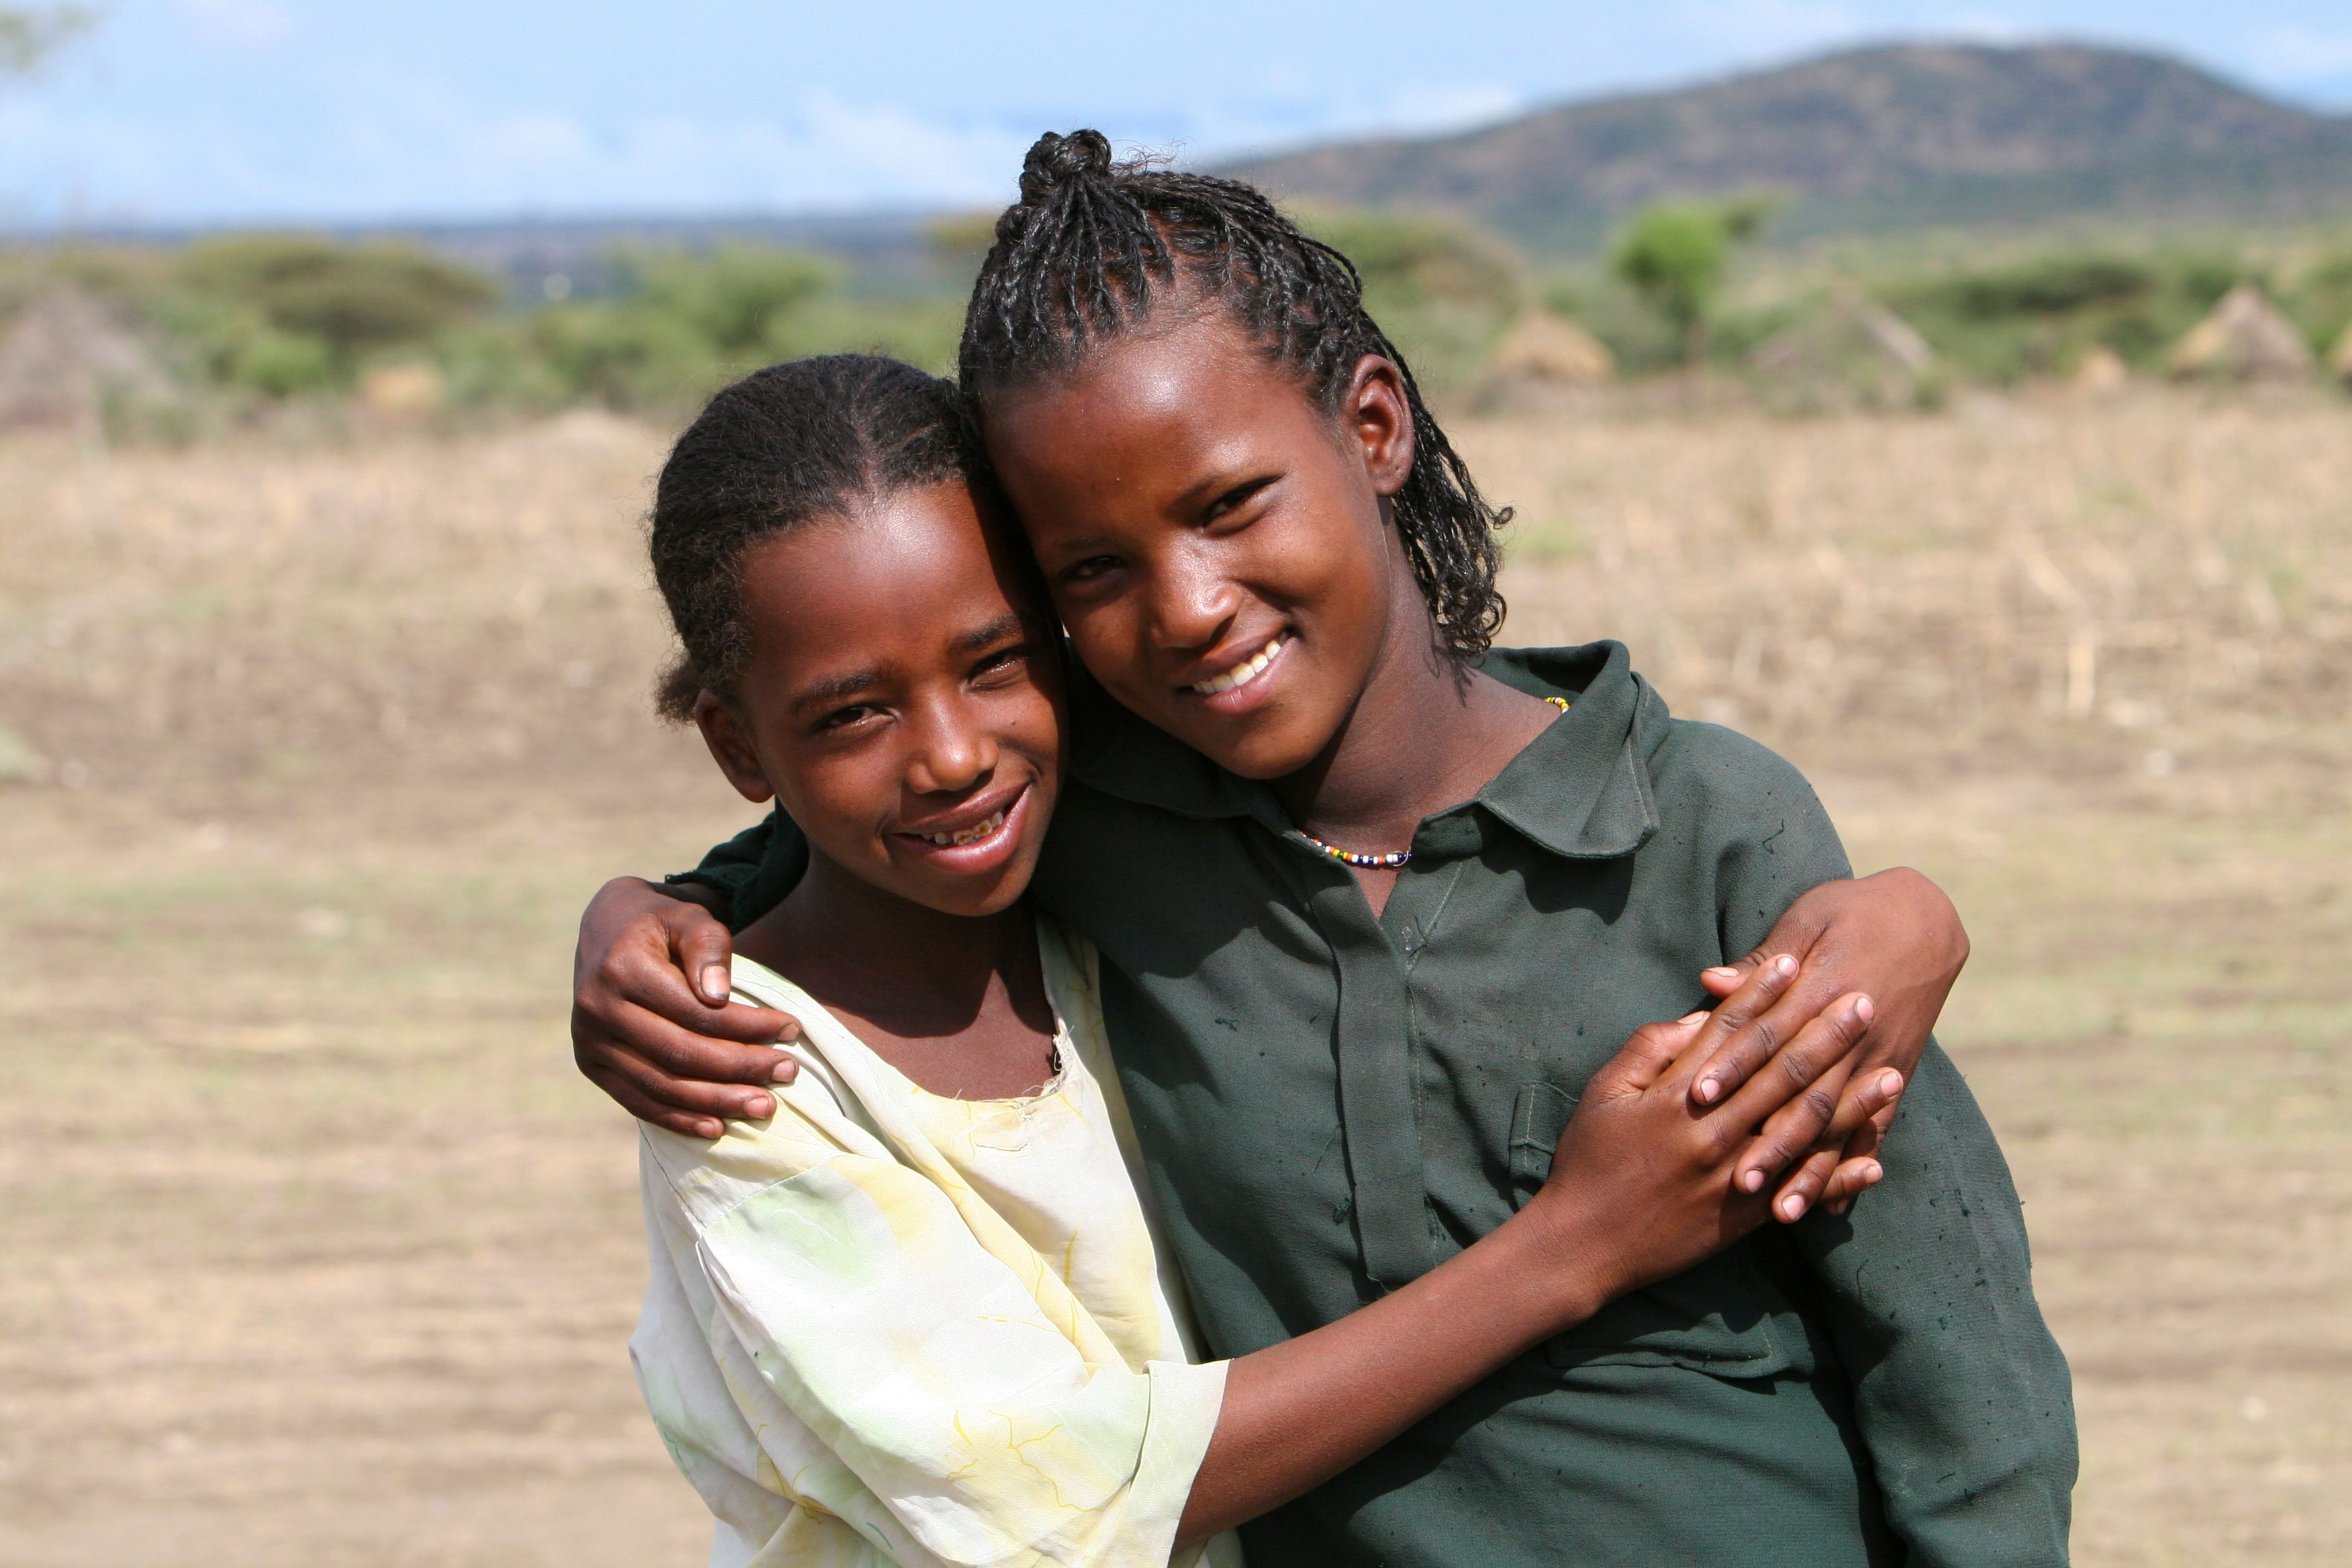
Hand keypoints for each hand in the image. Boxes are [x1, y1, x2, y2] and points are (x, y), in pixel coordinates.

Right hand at [572, 877, 803, 1137]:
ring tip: (764, 1105)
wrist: (608, 927)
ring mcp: (589, 1042)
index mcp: (621, 969)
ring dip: (716, 1102)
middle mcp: (597, 1010)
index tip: (791, 1028)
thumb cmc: (661, 921)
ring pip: (660, 1086)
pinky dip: (678, 1118)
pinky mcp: (591, 1065)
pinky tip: (717, 1127)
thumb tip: (719, 996)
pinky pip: (637, 1102)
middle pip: (679, 1054)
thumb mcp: (688, 915)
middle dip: (740, 1068)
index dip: (746, 1025)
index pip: (694, 1012)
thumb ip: (708, 946)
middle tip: (788, 1072)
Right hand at [1528, 974, 1903, 1307]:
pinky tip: (1874, 1163)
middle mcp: (1712, 1132)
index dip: (1761, 994)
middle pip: (1779, 1073)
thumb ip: (1650, 1050)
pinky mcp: (1743, 1216)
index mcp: (1675, 1096)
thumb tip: (1700, 1021)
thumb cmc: (1587, 1160)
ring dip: (1852, 1102)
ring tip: (1893, 1073)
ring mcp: (1733, 1176)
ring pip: (1803, 1131)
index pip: (1729, 1033)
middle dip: (1825, 1034)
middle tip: (1863, 1000)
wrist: (1583, 1244)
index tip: (1793, 962)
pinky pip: (1799, 1194)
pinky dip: (1839, 1179)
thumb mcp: (1603, 1092)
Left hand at [1687, 866, 1966, 1213]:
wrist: (1930, 919)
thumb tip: (1710, 983)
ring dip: (1808, 1170)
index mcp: (1822, 989)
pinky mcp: (1895, 1074)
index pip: (1769, 1034)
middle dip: (1770, 1141)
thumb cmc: (1852, 912)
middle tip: (1734, 1180)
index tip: (1698, 1096)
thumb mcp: (1807, 920)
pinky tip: (1834, 1207)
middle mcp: (1853, 1035)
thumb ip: (1763, 961)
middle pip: (1805, 1094)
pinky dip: (1852, 1168)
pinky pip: (1874, 1129)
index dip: (1733, 1064)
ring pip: (1838, 1125)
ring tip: (1778, 1212)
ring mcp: (1879, 1061)